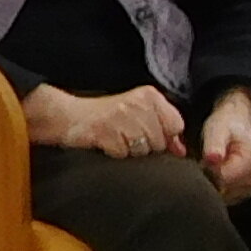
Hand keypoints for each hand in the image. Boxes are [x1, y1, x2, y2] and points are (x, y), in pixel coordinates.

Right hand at [23, 81, 182, 160]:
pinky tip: (106, 144)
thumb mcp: (138, 115)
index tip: (149, 137)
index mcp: (150, 96)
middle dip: (146, 147)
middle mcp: (138, 103)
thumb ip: (163, 129)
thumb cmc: (107, 117)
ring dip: (130, 151)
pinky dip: (115, 153)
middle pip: (160, 141)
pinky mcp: (106, 130)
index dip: (166, 137)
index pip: (176, 125)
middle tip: (127, 138)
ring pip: (143, 150)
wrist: (68, 116)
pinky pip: (122, 154)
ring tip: (117, 140)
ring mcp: (121, 116)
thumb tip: (181, 151)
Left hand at [195, 86, 250, 201]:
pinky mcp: (244, 194)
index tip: (206, 158)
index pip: (224, 178)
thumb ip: (215, 145)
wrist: (234, 130)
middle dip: (211, 178)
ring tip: (214, 167)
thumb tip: (212, 159)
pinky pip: (225, 199)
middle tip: (209, 162)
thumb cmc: (225, 128)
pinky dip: (217, 189)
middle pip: (224, 189)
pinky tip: (217, 175)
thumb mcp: (217, 131)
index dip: (209, 170)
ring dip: (213, 184)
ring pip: (223, 196)